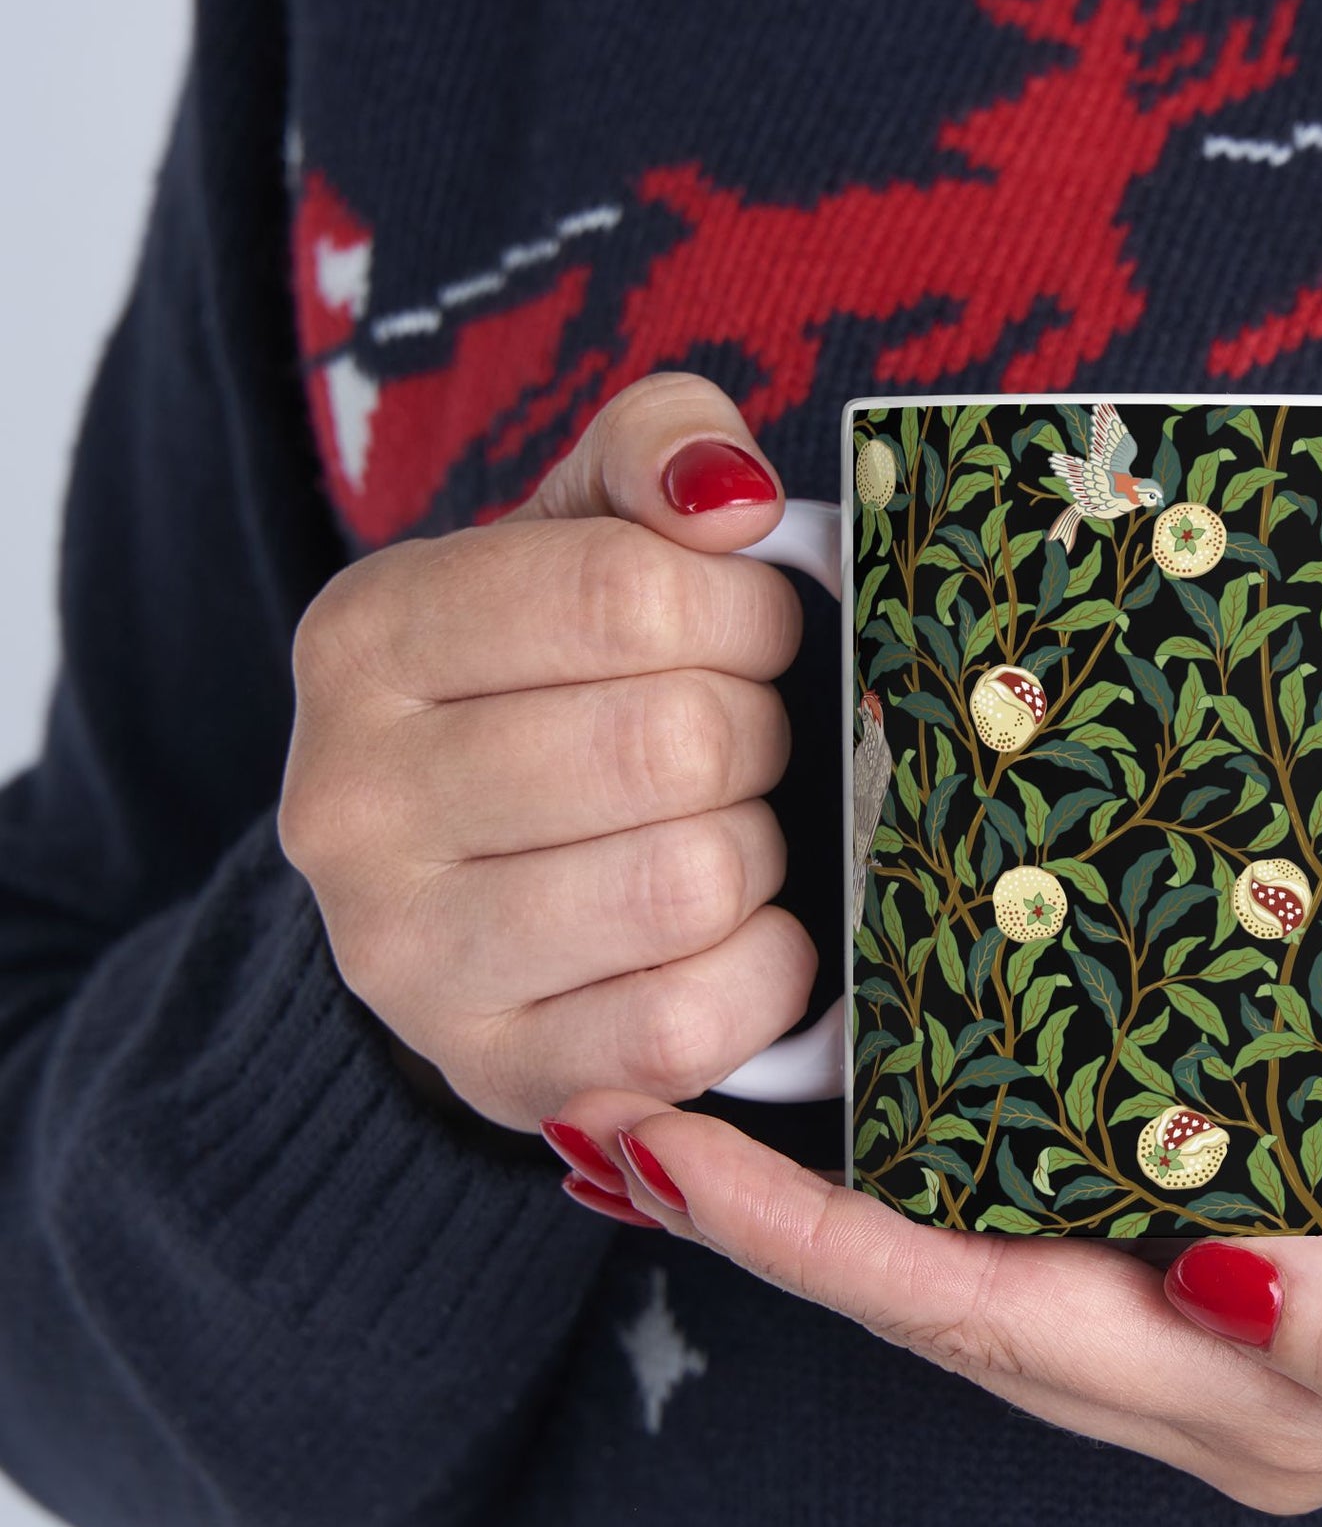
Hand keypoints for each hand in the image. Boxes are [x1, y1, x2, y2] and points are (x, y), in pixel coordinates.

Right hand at [279, 374, 813, 1129]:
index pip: (627, 593)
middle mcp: (352, 803)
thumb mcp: (579, 536)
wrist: (464, 889)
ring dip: (758, 853)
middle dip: (757, 736)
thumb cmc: (551, 691)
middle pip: (672, 743)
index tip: (754, 633)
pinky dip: (764, 972)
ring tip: (724, 833)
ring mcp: (408, 958)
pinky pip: (690, 1024)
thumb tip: (732, 496)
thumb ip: (656, 454)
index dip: (745, 613)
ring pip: (690, 883)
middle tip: (741, 744)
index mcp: (368, 638)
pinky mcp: (496, 1072)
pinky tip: (738, 935)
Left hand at [548, 1049, 1321, 1511]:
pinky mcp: (1262, 1210)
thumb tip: (1225, 1293)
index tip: (669, 1155)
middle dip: (775, 1220)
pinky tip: (906, 1077)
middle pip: (945, 1291)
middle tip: (625, 1108)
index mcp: (1261, 1392)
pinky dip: (959, 1142)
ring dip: (842, 1187)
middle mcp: (1209, 1354)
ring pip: (987, 1244)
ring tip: (709, 1093)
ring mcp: (1226, 1290)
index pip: (989, 1316)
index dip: (819, 1247)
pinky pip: (1068, 1185)